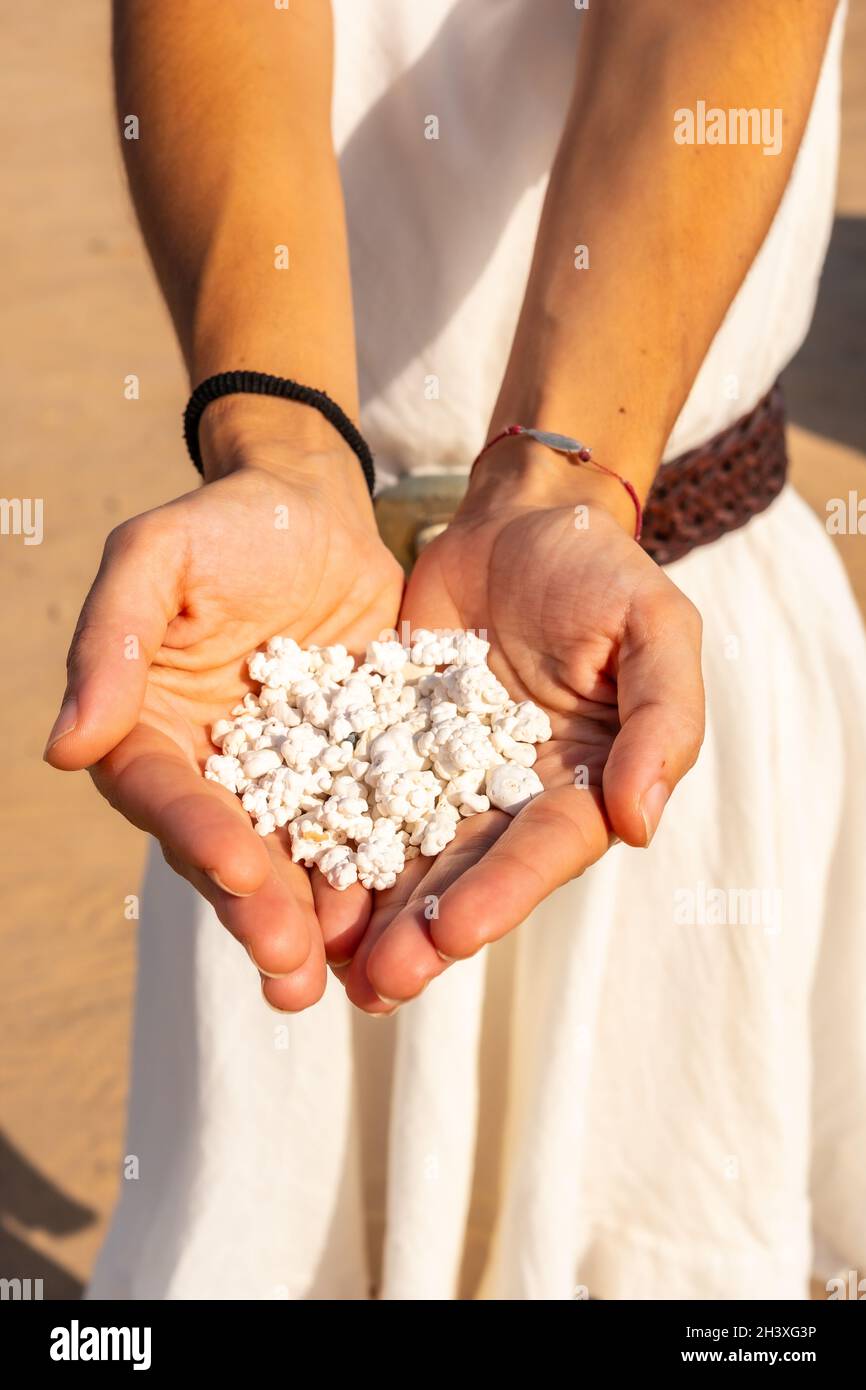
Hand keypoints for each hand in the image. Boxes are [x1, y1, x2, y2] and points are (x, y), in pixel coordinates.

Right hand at [45, 403, 402, 1011]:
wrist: (317, 512)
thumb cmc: (223, 524)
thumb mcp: (157, 556)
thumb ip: (113, 641)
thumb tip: (65, 749)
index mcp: (152, 731)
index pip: (166, 794)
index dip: (197, 834)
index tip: (237, 868)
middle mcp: (217, 772)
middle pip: (230, 850)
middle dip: (258, 910)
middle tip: (290, 968)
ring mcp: (290, 779)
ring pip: (297, 859)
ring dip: (315, 922)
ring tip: (342, 980)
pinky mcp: (356, 772)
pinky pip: (368, 827)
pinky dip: (383, 873)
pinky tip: (407, 917)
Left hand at [339, 459, 703, 1012]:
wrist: (518, 521)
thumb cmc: (601, 570)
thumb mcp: (654, 628)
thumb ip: (662, 720)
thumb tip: (642, 824)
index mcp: (583, 784)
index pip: (545, 850)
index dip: (504, 894)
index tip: (458, 934)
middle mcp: (512, 797)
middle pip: (469, 872)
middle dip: (427, 929)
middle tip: (381, 982)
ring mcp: (444, 777)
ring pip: (406, 853)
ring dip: (374, 911)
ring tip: (333, 966)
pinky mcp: (387, 747)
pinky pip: (356, 797)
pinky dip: (330, 841)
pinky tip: (294, 883)